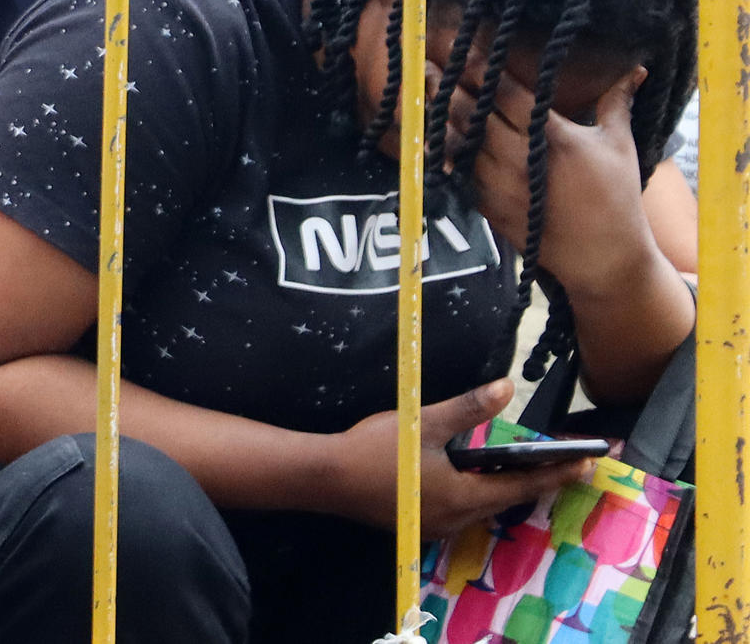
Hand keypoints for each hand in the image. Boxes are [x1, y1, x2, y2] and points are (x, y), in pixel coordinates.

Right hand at [327, 380, 591, 538]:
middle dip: (537, 479)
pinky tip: (477, 476)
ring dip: (507, 486)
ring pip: (486, 505)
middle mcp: (456, 518)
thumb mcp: (423, 422)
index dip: (558, 472)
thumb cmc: (374, 449)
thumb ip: (469, 408)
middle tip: (565, 461)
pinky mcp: (420, 523)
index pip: (524, 485)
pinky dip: (481, 492)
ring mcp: (437, 525)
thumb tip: (507, 387)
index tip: (588, 462)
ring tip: (527, 466)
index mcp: (463, 496)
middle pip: (508, 499)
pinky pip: (464, 508)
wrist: (325, 478)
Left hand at [443, 65, 655, 291]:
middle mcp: (518, 156)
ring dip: (439, 115)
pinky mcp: (488, 204)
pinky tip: (432, 132)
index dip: (480, 68)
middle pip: (472, 112)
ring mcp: (499, 182)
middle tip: (427, 62)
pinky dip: (446, 149)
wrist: (602, 257)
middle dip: (448, 85)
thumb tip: (637, 69)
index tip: (460, 47)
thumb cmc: (615, 196)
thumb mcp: (619, 145)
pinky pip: (460, 170)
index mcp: (550, 136)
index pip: (505, 92)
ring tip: (421, 91)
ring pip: (459, 140)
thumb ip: (617, 102)